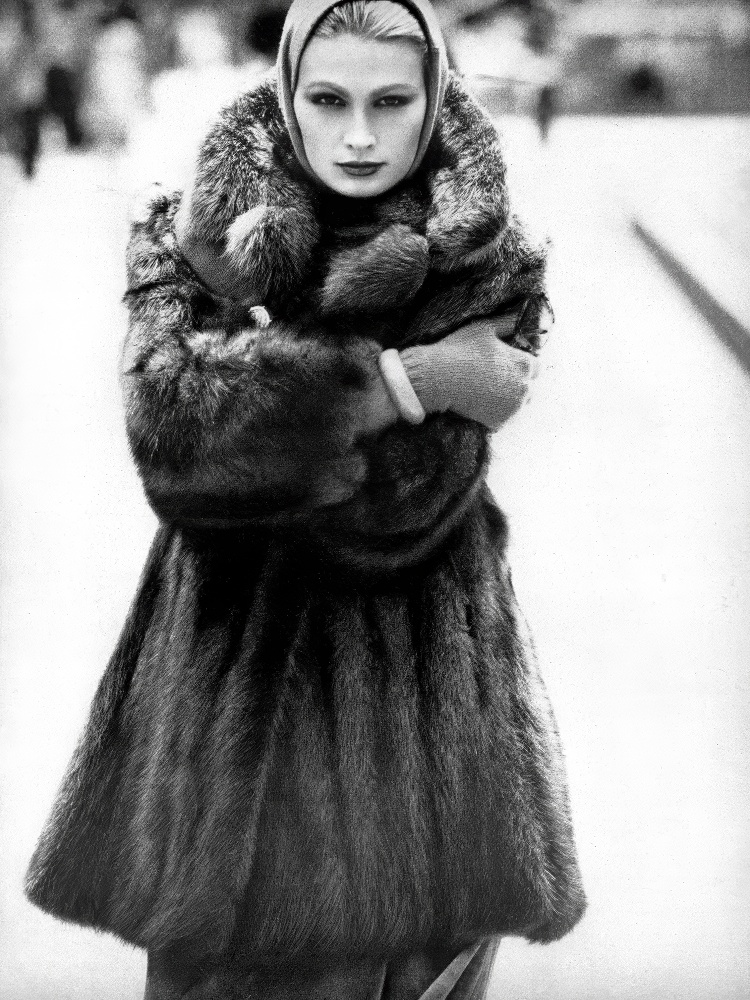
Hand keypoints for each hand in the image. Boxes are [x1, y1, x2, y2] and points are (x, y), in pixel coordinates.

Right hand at [399, 317, 540, 429]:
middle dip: (516, 382)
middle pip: (528, 387)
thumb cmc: (460, 350)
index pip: (535, 366)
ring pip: (518, 404)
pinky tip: (480, 402)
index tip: (503, 363)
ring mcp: (513, 408)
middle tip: (492, 378)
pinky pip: (504, 418)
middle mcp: (525, 388)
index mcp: (525, 364)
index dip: (519, 363)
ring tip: (485, 391)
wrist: (437, 379)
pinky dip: (496, 413)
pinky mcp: (500, 422)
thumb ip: (508, 322)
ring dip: (507, 399)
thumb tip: (522, 314)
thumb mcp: (485, 327)